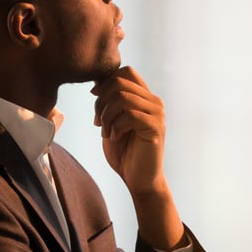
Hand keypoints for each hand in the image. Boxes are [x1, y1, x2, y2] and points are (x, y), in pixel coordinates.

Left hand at [91, 67, 183, 249]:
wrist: (139, 180)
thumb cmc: (125, 153)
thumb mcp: (111, 122)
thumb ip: (108, 103)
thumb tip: (96, 84)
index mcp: (145, 98)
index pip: (126, 71)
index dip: (105, 81)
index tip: (94, 98)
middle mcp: (154, 102)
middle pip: (120, 81)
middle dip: (101, 100)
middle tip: (98, 122)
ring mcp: (157, 114)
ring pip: (122, 96)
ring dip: (106, 114)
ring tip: (105, 131)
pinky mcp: (155, 128)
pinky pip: (129, 114)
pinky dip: (115, 125)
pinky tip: (114, 137)